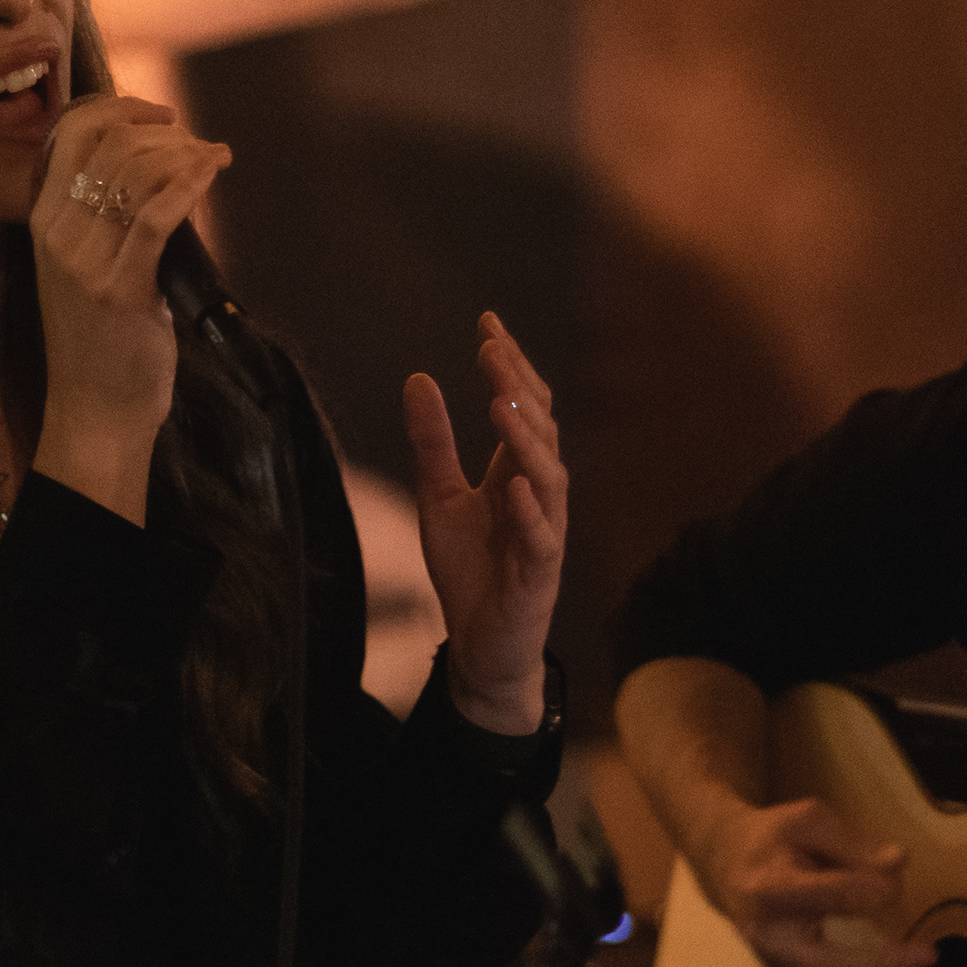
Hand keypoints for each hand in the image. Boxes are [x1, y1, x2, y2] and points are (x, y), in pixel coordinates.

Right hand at [27, 96, 223, 517]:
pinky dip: (191, 182)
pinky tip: (213, 171)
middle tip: (199, 142)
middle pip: (109, 142)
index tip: (163, 115)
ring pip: (134, 170)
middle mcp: (56, 232)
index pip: (74, 131)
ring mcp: (84, 260)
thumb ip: (112, 218)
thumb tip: (166, 169)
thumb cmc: (101, 341)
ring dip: (184, 153)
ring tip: (213, 159)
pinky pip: (156, 214)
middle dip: (164, 129)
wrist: (94, 413)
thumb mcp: (90, 266)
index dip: (122, 108)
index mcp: (42, 219)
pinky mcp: (120, 288)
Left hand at [401, 315, 566, 734]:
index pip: (524, 406)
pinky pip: (541, 539)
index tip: (487, 321)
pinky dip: (530, 511)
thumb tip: (417, 378)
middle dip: (517, 388)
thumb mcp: (438, 499)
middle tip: (490, 350)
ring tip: (501, 402)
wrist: (480, 646)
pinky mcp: (539, 576)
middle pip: (540, 430)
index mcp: (517, 472)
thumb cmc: (470, 571)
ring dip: (527, 439)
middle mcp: (539, 495)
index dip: (509, 365)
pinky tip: (514, 486)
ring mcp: (544, 534)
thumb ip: (432, 444)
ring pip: (549, 477)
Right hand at [697, 797, 930, 966]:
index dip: (863, 892)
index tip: (892, 885)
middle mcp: (770, 937)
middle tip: (927, 955)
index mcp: (770, 888)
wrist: (726, 866)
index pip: (823, 896)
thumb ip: (853, 845)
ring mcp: (778, 966)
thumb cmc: (774, 841)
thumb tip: (898, 863)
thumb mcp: (809, 822)